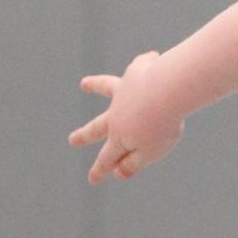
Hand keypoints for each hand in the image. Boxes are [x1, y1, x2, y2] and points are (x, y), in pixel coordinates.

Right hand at [66, 51, 184, 183]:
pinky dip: (145, 63)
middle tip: (72, 140)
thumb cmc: (161, 126)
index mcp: (120, 136)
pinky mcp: (137, 72)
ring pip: (107, 88)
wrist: (165, 92)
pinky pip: (140, 66)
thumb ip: (133, 163)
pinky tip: (151, 57)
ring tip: (85, 84)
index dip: (100, 170)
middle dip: (85, 135)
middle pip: (98, 126)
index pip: (108, 158)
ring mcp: (125, 91)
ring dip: (96, 85)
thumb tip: (118, 173)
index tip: (92, 180)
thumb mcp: (149, 152)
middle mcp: (117, 113)